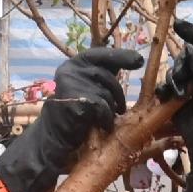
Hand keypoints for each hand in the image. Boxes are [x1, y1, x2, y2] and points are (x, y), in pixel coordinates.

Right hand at [4, 43, 144, 191]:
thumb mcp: (89, 87)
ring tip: (105, 118)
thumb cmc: (75, 111)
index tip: (139, 61)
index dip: (121, 57)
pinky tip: (102, 125)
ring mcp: (70, 85)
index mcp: (74, 64)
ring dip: (111, 109)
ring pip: (106, 93)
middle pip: (107, 76)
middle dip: (118, 94)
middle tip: (120, 108)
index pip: (102, 55)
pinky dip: (106, 118)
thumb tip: (138, 59)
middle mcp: (69, 70)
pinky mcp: (75, 102)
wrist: (53, 136)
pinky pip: (102, 107)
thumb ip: (106, 74)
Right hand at [160, 20, 192, 191]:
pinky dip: (164, 92)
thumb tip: (188, 47)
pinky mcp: (178, 103)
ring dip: (172, 81)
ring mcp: (191, 91)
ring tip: (178, 95)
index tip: (178, 24)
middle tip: (182, 83)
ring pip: (174, 74)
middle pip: (184, 59)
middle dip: (180, 67)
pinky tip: (165, 98)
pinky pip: (166, 89)